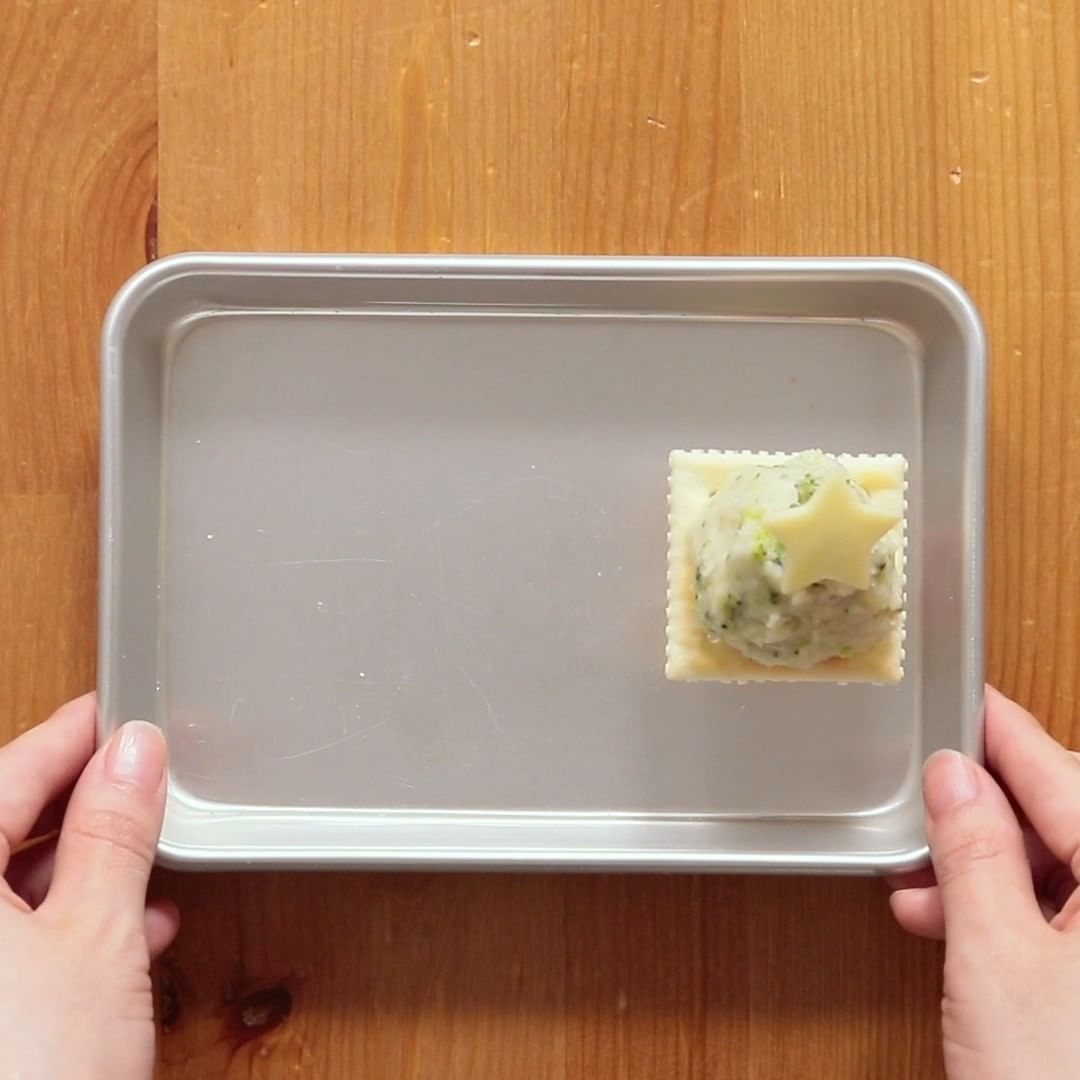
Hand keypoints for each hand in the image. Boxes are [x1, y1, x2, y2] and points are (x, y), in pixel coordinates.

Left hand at [0, 694, 177, 1079]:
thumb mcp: (97, 937)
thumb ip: (115, 831)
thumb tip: (135, 756)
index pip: (4, 773)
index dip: (71, 738)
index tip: (117, 716)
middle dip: (79, 807)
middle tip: (144, 785)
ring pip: (3, 889)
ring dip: (80, 870)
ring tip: (149, 865)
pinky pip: (6, 942)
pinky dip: (63, 927)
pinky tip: (127, 931)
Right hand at [889, 686, 1079, 1079]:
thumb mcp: (998, 956)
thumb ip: (974, 851)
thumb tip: (952, 778)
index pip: (1064, 775)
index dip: (1002, 732)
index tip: (962, 698)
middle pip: (1062, 821)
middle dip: (982, 815)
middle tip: (921, 802)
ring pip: (1056, 872)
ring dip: (982, 871)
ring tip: (919, 883)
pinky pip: (1059, 919)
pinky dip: (1001, 915)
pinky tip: (946, 923)